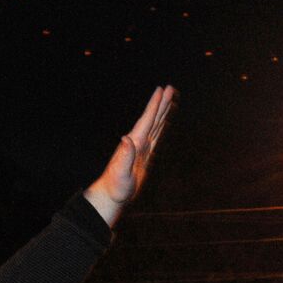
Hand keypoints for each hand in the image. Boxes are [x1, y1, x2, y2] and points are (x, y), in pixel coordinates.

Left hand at [83, 85, 176, 226]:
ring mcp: (141, 147)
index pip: (147, 120)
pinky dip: (161, 126)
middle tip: (170, 88)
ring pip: (155, 125)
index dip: (154, 105)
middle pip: (152, 118)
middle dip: (161, 103)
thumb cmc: (115, 186)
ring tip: (170, 99)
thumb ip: (124, 156)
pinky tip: (164, 121)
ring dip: (163, 112)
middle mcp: (138, 142)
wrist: (112, 195)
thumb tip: (126, 138)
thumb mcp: (120, 173)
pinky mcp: (144, 155)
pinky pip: (156, 136)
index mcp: (134, 143)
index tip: (161, 90)